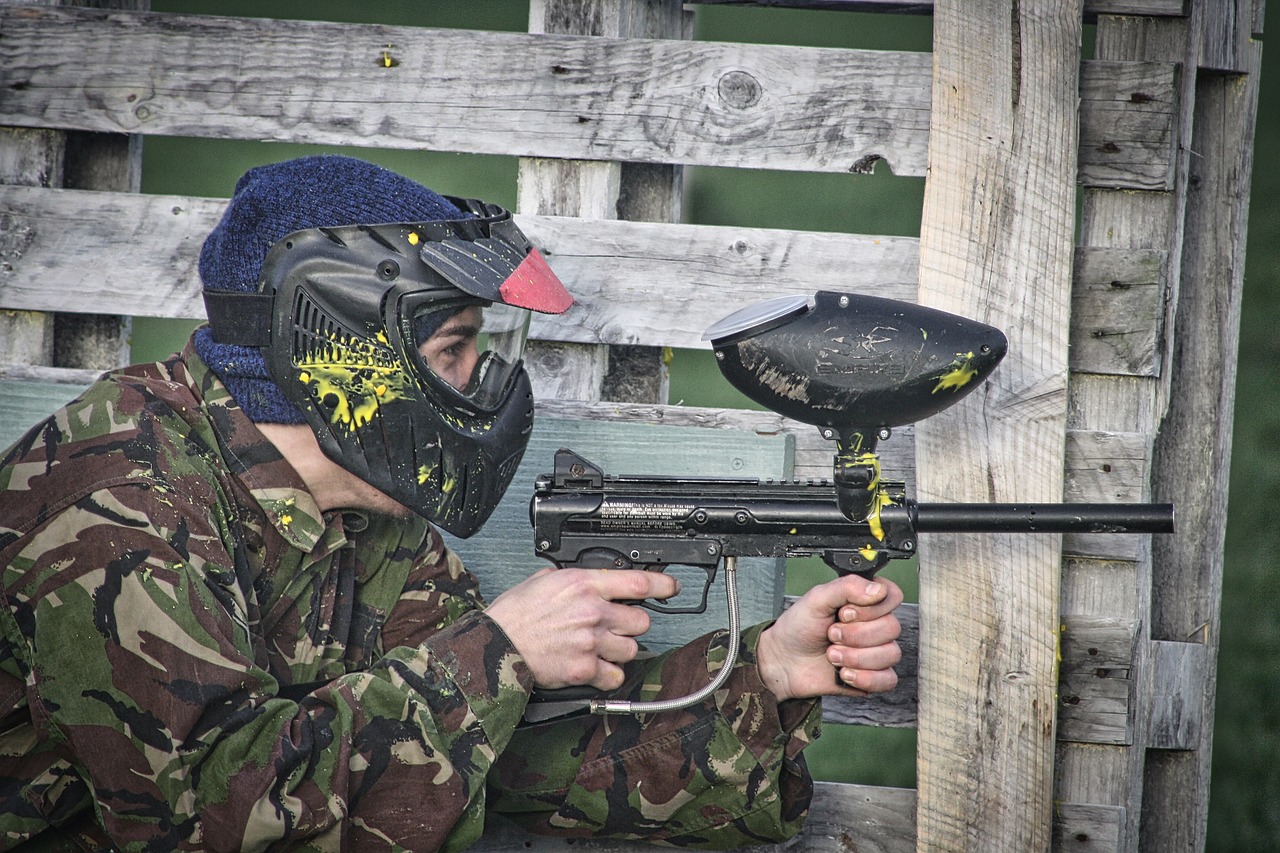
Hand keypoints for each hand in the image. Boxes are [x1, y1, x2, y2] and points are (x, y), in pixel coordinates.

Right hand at [485, 568, 678, 690]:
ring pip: (632, 649)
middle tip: (616, 627)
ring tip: (601, 648)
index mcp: (583, 584)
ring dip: (621, 650)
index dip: (661, 585)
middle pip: (640, 620)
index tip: (671, 588)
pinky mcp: (584, 669)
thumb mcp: (544, 580)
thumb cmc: (514, 615)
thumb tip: (592, 581)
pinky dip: (609, 675)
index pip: (637, 582)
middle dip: (631, 625)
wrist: (494, 645)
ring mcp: (590, 641)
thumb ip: (574, 580)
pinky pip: (615, 676)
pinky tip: (596, 668)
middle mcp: (592, 611)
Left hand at [756, 574, 902, 701]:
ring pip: (891, 654)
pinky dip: (865, 678)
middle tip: (831, 634)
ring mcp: (876, 651)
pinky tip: (844, 673)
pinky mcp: (873, 676)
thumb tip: (877, 588)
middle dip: (855, 635)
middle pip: (892, 627)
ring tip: (831, 654)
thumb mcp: (816, 599)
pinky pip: (888, 679)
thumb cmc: (798, 628)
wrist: (783, 662)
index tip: (845, 613)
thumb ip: (846, 587)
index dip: (871, 608)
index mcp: (864, 601)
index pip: (892, 596)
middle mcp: (874, 624)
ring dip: (855, 657)